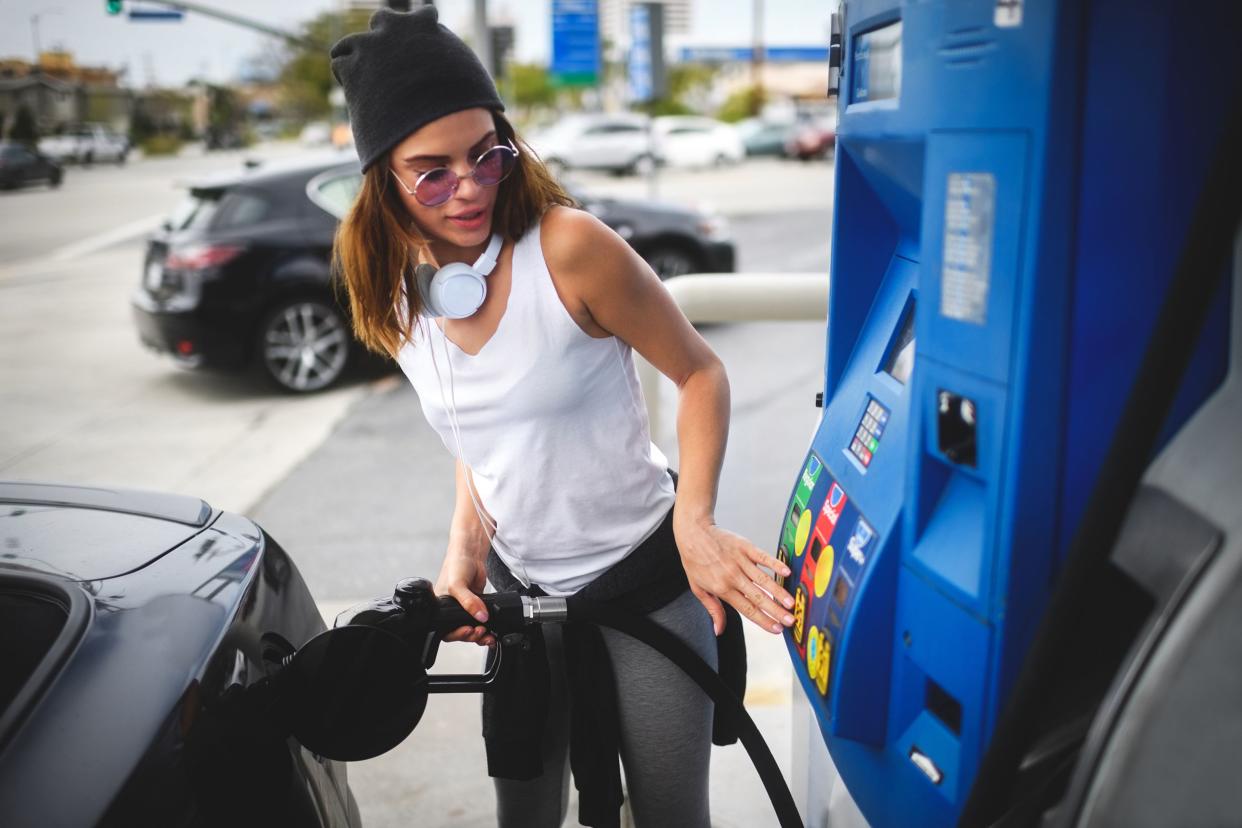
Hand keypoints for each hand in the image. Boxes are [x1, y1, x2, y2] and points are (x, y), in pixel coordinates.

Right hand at [434, 549, 494, 646]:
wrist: (471, 554)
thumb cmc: (456, 565)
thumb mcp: (457, 584)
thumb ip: (469, 602)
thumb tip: (481, 616)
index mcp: (441, 608)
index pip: (446, 629)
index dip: (457, 634)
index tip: (468, 630)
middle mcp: (452, 610)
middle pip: (460, 632)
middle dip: (470, 636)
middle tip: (479, 631)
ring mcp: (466, 609)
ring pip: (471, 628)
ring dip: (480, 635)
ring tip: (487, 635)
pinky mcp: (477, 606)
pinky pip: (480, 621)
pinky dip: (486, 628)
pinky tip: (491, 631)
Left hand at [673, 513, 794, 635]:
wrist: (693, 533)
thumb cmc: (695, 561)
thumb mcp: (698, 589)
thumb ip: (713, 610)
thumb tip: (718, 630)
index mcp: (722, 589)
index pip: (747, 609)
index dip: (763, 621)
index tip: (777, 629)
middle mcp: (733, 576)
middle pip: (758, 597)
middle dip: (776, 611)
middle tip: (790, 621)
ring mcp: (740, 561)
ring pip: (763, 579)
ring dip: (779, 592)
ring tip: (791, 603)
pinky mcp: (745, 547)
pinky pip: (763, 557)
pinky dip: (775, 564)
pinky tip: (787, 572)